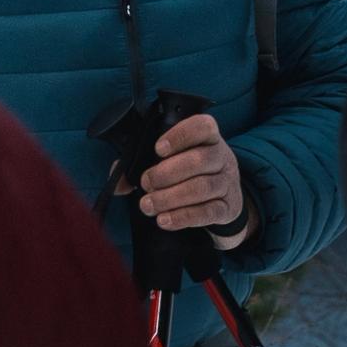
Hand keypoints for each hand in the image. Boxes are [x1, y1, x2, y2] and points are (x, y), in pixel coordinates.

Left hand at [131, 112, 250, 240]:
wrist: (225, 199)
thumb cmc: (192, 173)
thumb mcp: (174, 160)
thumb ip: (143, 165)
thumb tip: (118, 183)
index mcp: (208, 138)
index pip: (203, 126)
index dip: (180, 135)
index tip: (158, 149)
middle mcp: (221, 157)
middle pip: (200, 160)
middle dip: (167, 173)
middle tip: (146, 183)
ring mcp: (227, 183)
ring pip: (202, 187)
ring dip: (170, 198)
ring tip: (148, 205)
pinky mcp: (227, 208)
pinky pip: (208, 212)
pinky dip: (183, 217)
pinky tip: (164, 220)